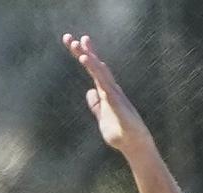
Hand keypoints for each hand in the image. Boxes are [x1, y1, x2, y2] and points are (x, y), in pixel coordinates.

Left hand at [62, 33, 153, 157]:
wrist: (134, 145)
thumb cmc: (120, 133)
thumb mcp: (102, 119)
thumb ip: (96, 105)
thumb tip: (89, 92)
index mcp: (106, 92)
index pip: (93, 71)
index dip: (83, 56)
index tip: (73, 43)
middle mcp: (110, 89)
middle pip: (95, 66)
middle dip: (83, 51)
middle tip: (68, 37)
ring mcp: (114, 94)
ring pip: (99, 71)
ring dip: (88, 56)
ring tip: (77, 43)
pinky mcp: (116, 101)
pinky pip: (103, 81)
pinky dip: (94, 69)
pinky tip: (85, 59)